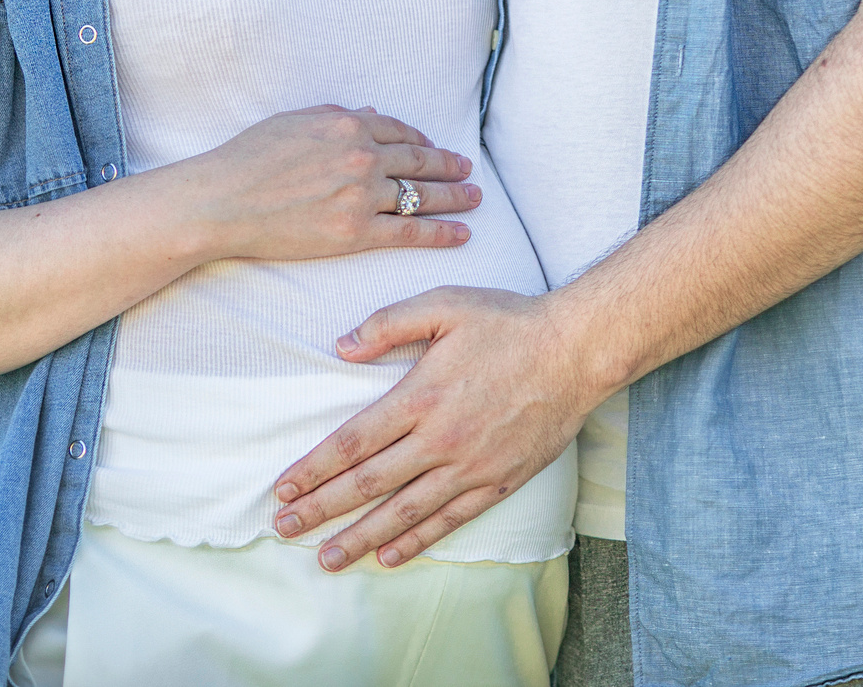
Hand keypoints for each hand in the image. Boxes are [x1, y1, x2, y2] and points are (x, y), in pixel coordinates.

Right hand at [184, 106, 481, 261]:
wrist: (222, 201)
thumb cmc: (248, 158)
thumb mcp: (294, 122)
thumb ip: (337, 116)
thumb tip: (371, 114)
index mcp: (348, 124)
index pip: (398, 132)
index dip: (421, 141)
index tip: (434, 149)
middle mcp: (362, 156)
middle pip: (419, 161)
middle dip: (448, 166)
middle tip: (468, 171)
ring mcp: (361, 195)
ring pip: (421, 195)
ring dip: (454, 197)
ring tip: (474, 199)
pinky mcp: (355, 233)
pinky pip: (409, 232)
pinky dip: (441, 233)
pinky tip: (461, 234)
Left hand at [271, 287, 602, 568]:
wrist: (577, 351)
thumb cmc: (509, 322)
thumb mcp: (445, 303)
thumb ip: (389, 323)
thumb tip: (341, 346)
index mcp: (421, 396)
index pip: (353, 442)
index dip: (314, 468)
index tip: (284, 487)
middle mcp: (440, 439)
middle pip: (368, 484)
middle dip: (321, 509)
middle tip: (284, 527)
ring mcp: (469, 466)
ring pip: (403, 512)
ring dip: (359, 537)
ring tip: (325, 558)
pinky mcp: (497, 482)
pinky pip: (448, 520)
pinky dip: (415, 541)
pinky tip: (387, 555)